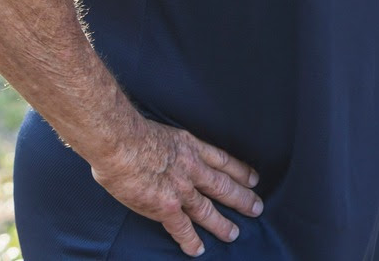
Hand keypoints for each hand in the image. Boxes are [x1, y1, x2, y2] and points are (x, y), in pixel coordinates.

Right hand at [87, 115, 261, 256]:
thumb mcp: (164, 129)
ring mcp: (181, 189)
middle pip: (223, 186)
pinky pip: (182, 228)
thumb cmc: (133, 132)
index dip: (240, 171)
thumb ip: (170, 143)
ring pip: (207, 209)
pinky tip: (198, 250)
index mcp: (191, 147)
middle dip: (242, 198)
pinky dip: (191, 240)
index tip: (253, 179)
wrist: (122, 142)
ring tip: (233, 234)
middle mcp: (192, 169)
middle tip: (256, 208)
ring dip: (222, 223)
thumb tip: (163, 149)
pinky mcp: (165, 207)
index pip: (223, 160)